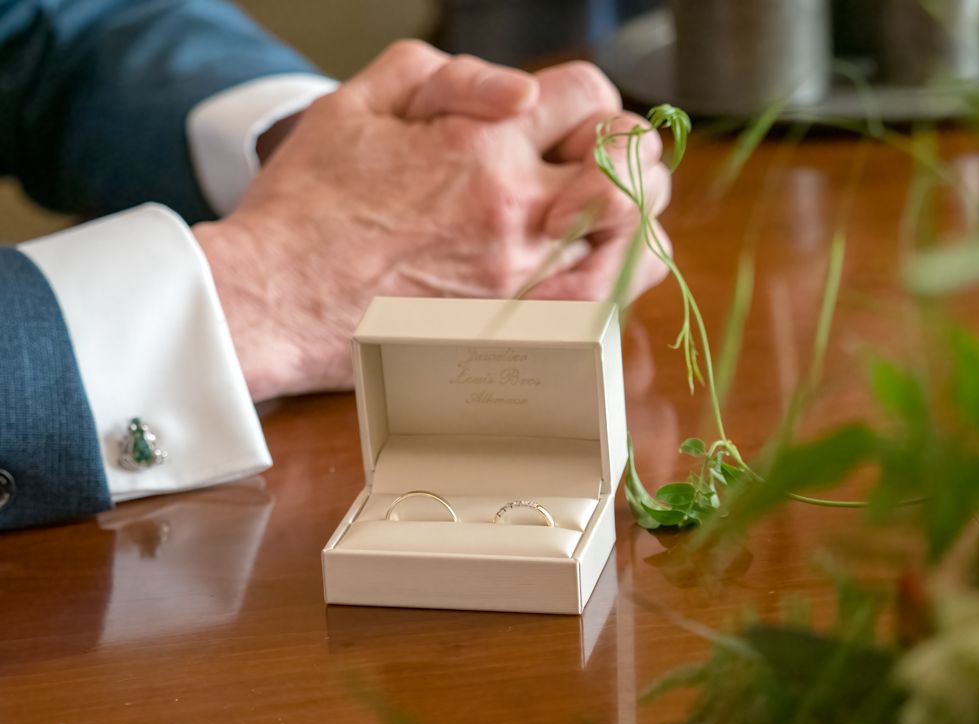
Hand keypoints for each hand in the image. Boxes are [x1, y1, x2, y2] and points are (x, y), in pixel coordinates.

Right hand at [194, 41, 670, 400]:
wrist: (275, 299)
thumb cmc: (307, 207)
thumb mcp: (357, 103)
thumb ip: (444, 76)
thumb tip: (519, 88)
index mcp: (481, 144)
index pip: (587, 94)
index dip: (582, 95)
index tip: (558, 116)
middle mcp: (516, 211)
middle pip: (632, 162)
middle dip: (622, 147)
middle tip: (590, 159)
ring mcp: (523, 276)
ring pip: (638, 236)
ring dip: (632, 210)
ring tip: (598, 207)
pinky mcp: (517, 327)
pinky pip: (610, 303)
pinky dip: (618, 272)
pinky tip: (593, 258)